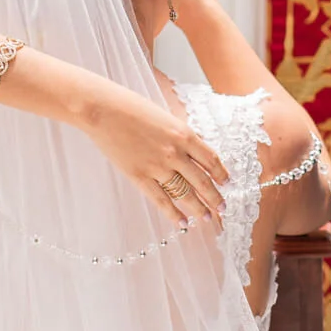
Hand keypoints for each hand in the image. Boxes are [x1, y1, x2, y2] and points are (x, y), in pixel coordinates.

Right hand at [79, 83, 229, 229]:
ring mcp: (158, 167)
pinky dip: (173, 213)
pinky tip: (182, 222)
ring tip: (206, 218)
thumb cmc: (132, 107)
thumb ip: (179, 136)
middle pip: (202, 181)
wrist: (104, 110)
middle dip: (215, 197)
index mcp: (184, 134)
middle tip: (223, 208)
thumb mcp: (165, 118)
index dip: (221, 173)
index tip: (226, 183)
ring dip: (198, 208)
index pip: (211, 159)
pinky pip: (162, 200)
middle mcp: (176, 153)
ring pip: (185, 194)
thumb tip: (190, 153)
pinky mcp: (140, 177)